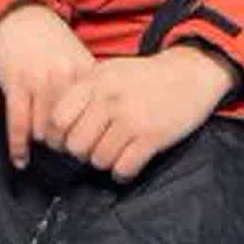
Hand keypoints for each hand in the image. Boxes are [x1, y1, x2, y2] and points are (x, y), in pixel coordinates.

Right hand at [0, 5, 95, 168]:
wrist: (17, 16)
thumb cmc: (50, 41)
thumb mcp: (78, 57)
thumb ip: (90, 86)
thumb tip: (103, 123)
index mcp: (84, 70)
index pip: (94, 116)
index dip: (93, 134)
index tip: (91, 144)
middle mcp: (64, 76)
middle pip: (70, 128)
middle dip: (67, 142)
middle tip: (66, 147)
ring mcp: (38, 80)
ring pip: (44, 131)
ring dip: (43, 141)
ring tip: (45, 143)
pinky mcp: (15, 84)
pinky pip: (18, 126)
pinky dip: (18, 147)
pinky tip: (21, 160)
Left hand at [40, 47, 236, 183]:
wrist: (191, 72)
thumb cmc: (144, 77)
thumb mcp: (109, 72)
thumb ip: (82, 91)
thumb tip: (53, 125)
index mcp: (95, 81)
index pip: (57, 120)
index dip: (58, 137)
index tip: (68, 140)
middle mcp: (110, 99)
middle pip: (75, 146)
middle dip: (82, 153)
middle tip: (94, 148)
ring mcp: (131, 119)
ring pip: (98, 160)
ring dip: (105, 162)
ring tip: (115, 152)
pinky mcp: (152, 137)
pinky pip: (123, 169)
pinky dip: (123, 172)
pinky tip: (129, 162)